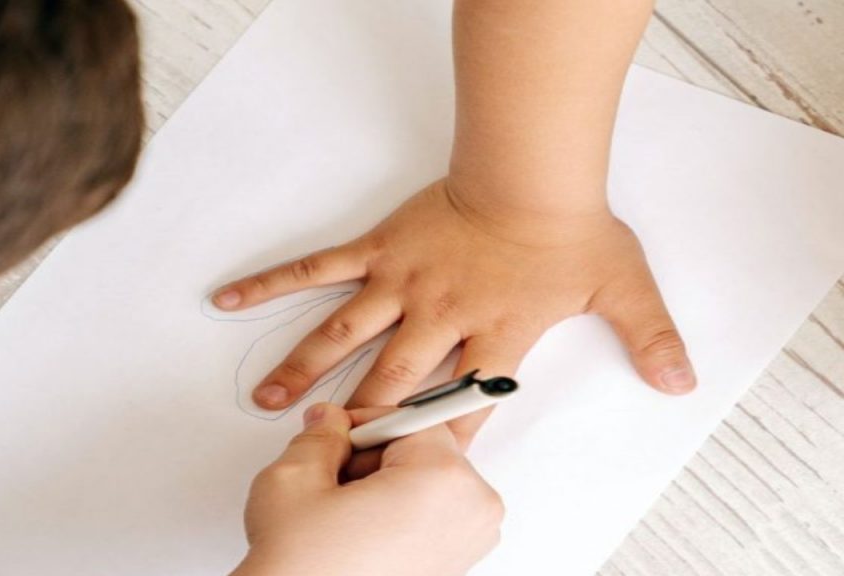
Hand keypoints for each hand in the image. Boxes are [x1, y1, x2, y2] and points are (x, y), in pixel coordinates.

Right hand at [213, 179, 694, 445]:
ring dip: (306, 371)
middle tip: (323, 456)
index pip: (462, 407)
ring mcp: (401, 284)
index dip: (434, 446)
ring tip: (267, 401)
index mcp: (490, 338)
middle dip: (358, 424)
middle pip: (392, 383)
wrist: (530, 169)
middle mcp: (438, 319)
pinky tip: (232, 298)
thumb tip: (681, 379)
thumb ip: (649, 338)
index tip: (399, 477)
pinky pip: (318, 268)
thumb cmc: (567, 228)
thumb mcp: (620, 286)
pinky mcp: (378, 250)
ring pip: (344, 335)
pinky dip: (274, 284)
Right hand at [231, 403, 502, 575]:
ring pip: (424, 483)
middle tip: (334, 480)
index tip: (339, 429)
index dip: (364, 420)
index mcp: (443, 480)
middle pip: (423, 451)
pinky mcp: (454, 568)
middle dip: (374, 457)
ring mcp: (468, 545)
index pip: (412, 418)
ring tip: (344, 514)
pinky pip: (430, 517)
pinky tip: (359, 533)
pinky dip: (396, 515)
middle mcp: (471, 512)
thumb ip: (321, 434)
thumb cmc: (305, 572)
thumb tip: (331, 422)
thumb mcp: (296, 478)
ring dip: (384, 486)